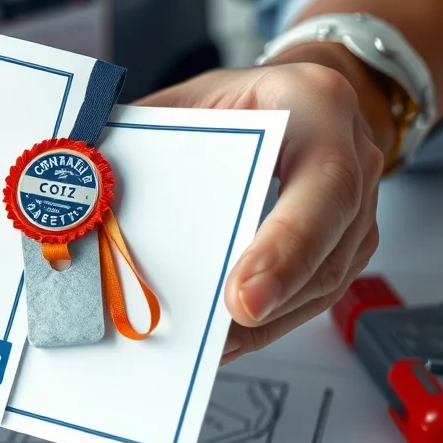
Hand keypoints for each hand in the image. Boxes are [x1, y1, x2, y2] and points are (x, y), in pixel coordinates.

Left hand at [135, 57, 385, 362]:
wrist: (296, 96)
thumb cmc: (239, 99)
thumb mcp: (191, 100)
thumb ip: (148, 137)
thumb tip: (81, 186)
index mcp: (316, 103)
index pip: (322, 180)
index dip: (287, 244)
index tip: (241, 296)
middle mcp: (354, 153)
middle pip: (333, 239)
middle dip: (278, 292)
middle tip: (225, 332)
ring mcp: (361, 203)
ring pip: (328, 276)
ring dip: (271, 320)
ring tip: (211, 346)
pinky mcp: (349, 242)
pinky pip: (318, 291)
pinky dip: (274, 320)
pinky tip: (229, 338)